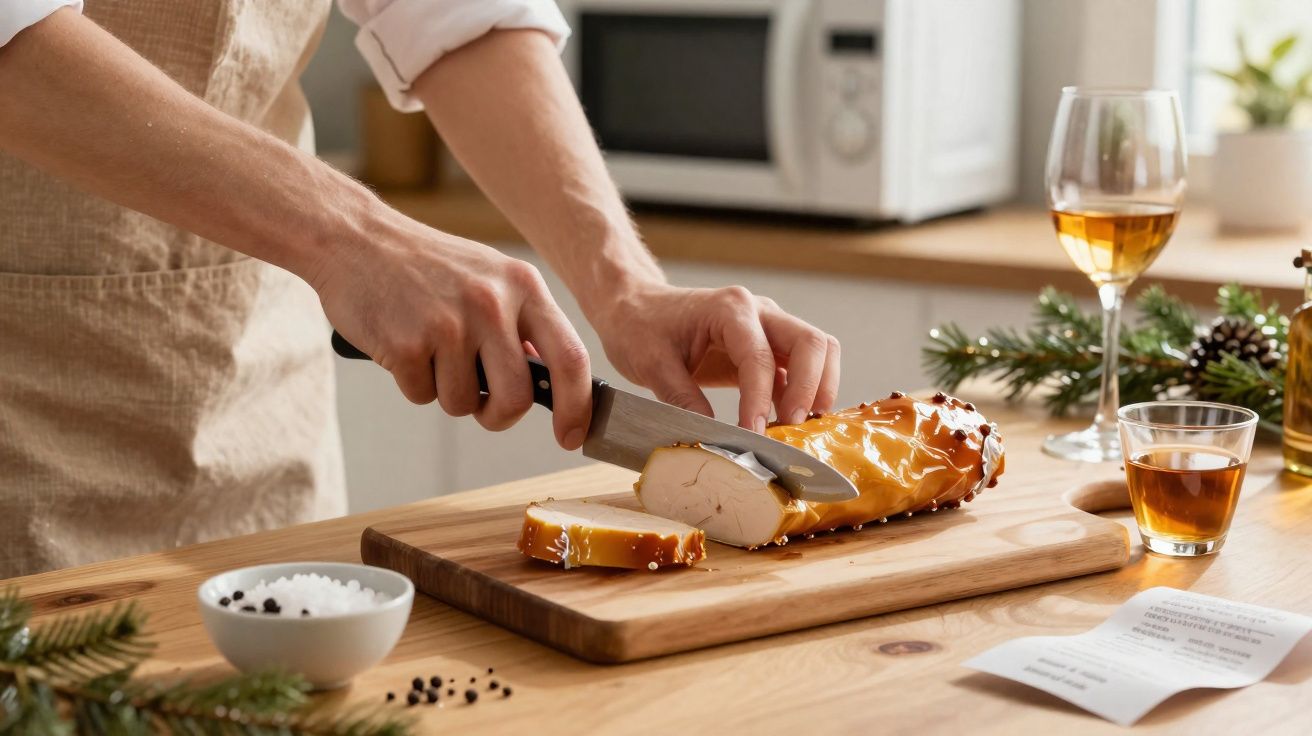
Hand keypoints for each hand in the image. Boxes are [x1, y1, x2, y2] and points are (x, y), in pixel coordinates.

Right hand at [310, 211, 592, 449]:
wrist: (356, 240)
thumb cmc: (427, 265)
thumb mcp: (490, 277)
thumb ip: (524, 324)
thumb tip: (552, 381)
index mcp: (522, 286)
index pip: (570, 358)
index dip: (577, 407)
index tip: (572, 436)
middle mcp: (491, 304)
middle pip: (516, 398)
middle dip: (498, 415)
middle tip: (482, 404)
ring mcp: (448, 324)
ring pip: (463, 403)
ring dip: (446, 392)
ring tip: (430, 350)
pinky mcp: (406, 344)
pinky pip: (422, 396)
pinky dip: (412, 383)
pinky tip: (404, 344)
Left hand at [590, 283, 840, 431]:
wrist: (634, 307)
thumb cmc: (640, 326)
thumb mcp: (652, 364)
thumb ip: (682, 399)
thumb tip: (713, 437)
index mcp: (729, 309)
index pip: (760, 357)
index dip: (760, 400)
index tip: (754, 434)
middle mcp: (757, 311)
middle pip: (811, 343)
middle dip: (810, 388)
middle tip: (794, 427)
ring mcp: (766, 327)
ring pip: (817, 351)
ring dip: (817, 389)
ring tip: (799, 427)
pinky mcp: (765, 347)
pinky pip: (798, 368)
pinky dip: (802, 394)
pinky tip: (786, 424)